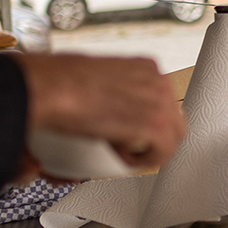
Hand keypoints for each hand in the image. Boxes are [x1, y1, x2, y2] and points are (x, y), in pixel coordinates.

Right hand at [14, 55, 186, 171]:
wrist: (53, 88)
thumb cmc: (61, 83)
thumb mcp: (97, 81)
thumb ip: (115, 95)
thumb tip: (112, 113)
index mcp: (146, 67)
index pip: (163, 101)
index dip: (147, 122)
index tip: (134, 132)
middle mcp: (157, 80)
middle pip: (174, 119)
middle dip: (154, 138)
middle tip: (133, 148)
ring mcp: (159, 100)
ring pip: (172, 137)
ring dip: (148, 149)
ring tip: (123, 153)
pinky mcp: (155, 123)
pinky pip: (163, 151)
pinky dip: (144, 160)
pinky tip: (122, 158)